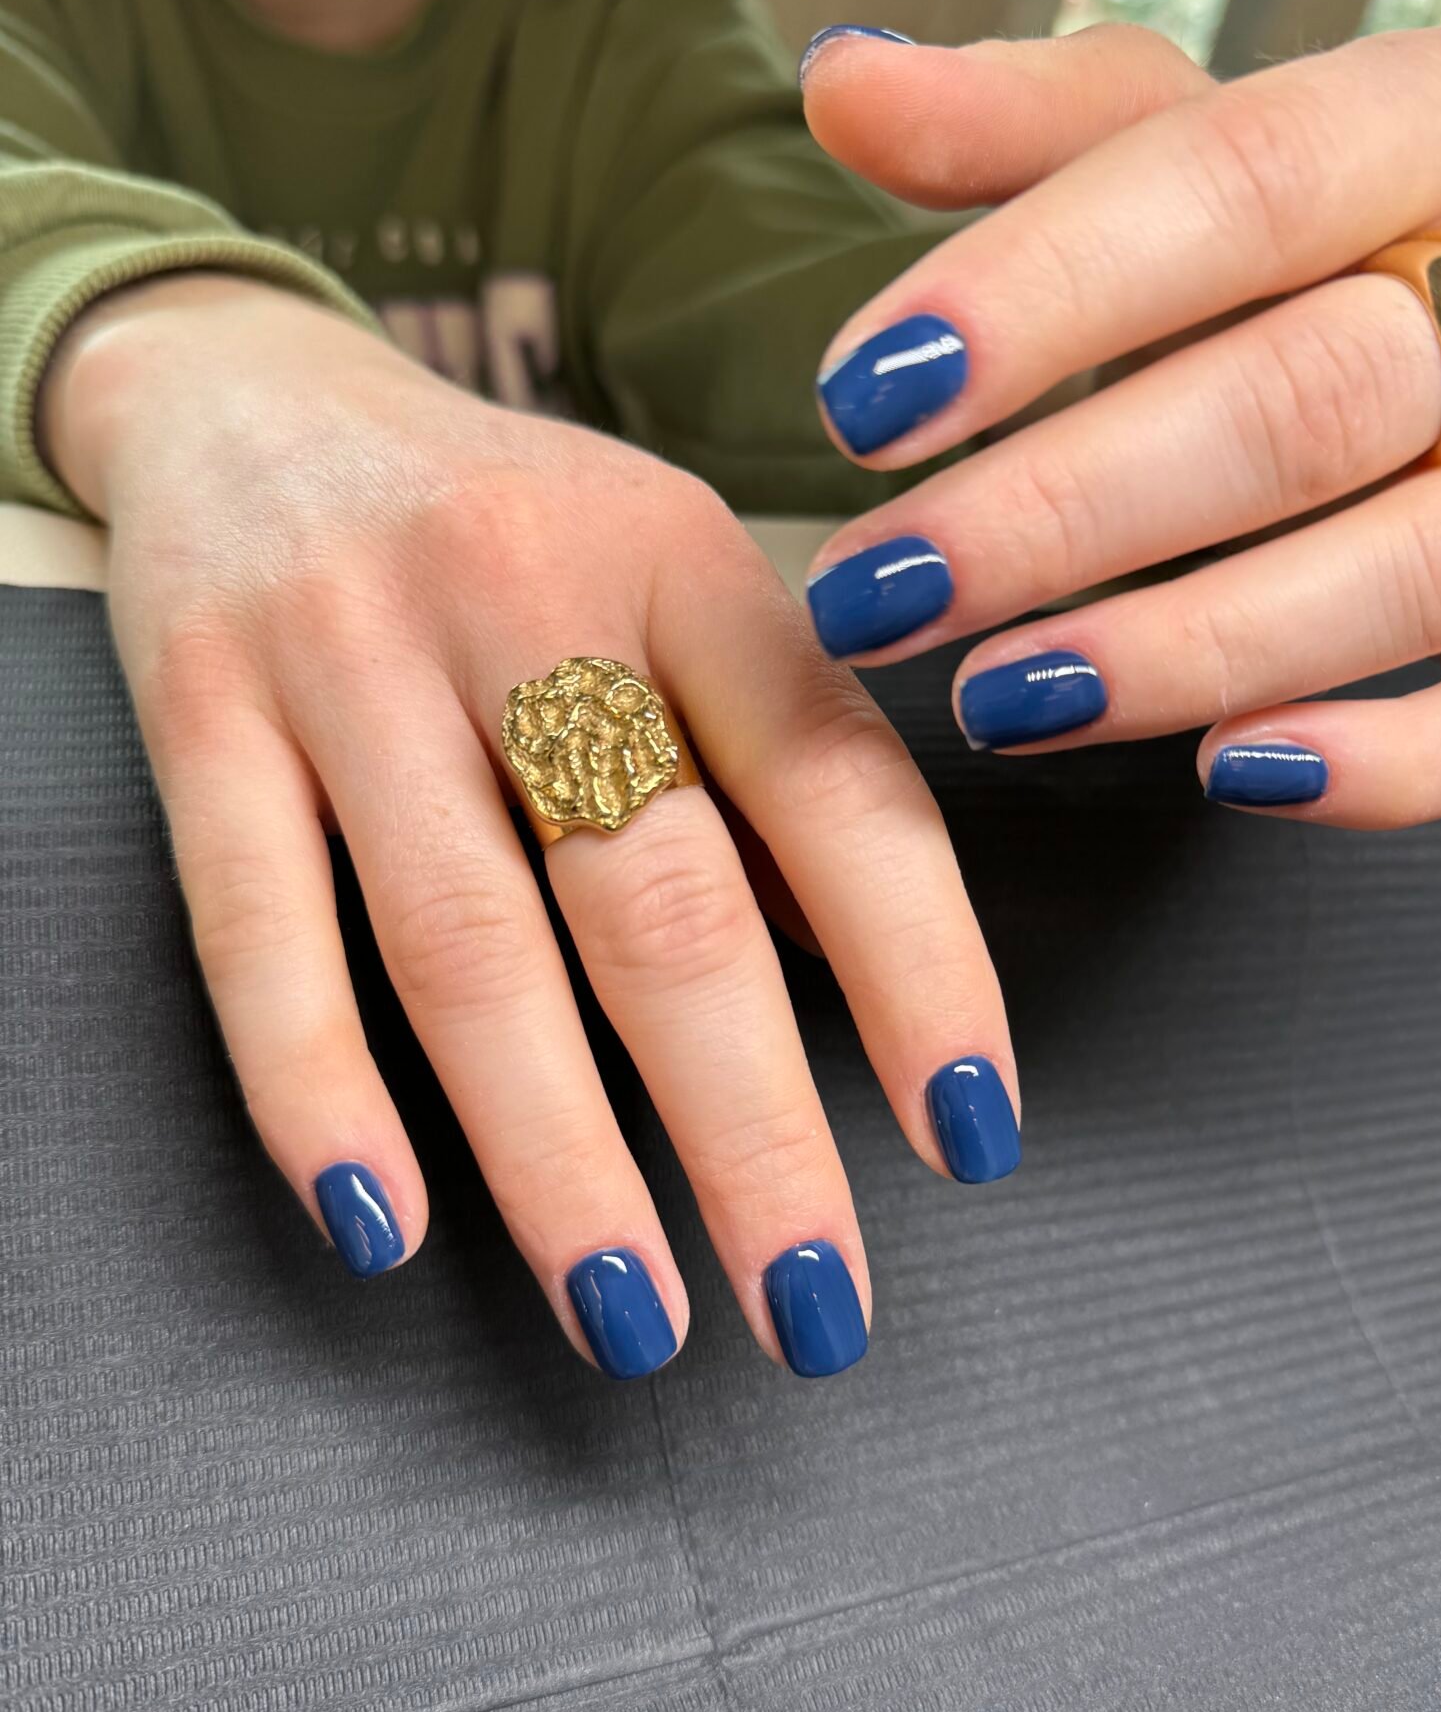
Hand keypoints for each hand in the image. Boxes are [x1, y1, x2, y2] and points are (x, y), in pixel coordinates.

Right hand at [44, 275, 1016, 1375]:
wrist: (247, 395)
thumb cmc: (505, 524)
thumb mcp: (664, 576)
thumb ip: (761, 752)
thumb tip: (861, 965)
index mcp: (683, 560)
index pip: (837, 784)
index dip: (922, 971)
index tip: (970, 1136)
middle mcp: (525, 592)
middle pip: (660, 900)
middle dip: (750, 1128)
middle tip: (814, 1302)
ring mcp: (348, 652)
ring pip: (466, 944)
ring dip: (558, 1157)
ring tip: (633, 1316)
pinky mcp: (198, 708)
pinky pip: (255, 930)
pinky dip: (320, 1089)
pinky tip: (387, 1220)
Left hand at [801, 24, 1440, 829]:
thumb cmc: (1346, 231)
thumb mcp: (1208, 144)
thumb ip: (1035, 129)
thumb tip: (848, 88)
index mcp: (1439, 124)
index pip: (1241, 182)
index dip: (1045, 292)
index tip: (867, 395)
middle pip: (1304, 396)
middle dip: (1062, 510)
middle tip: (880, 589)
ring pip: (1411, 566)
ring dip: (1184, 646)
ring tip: (1002, 697)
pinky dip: (1388, 763)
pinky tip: (1231, 771)